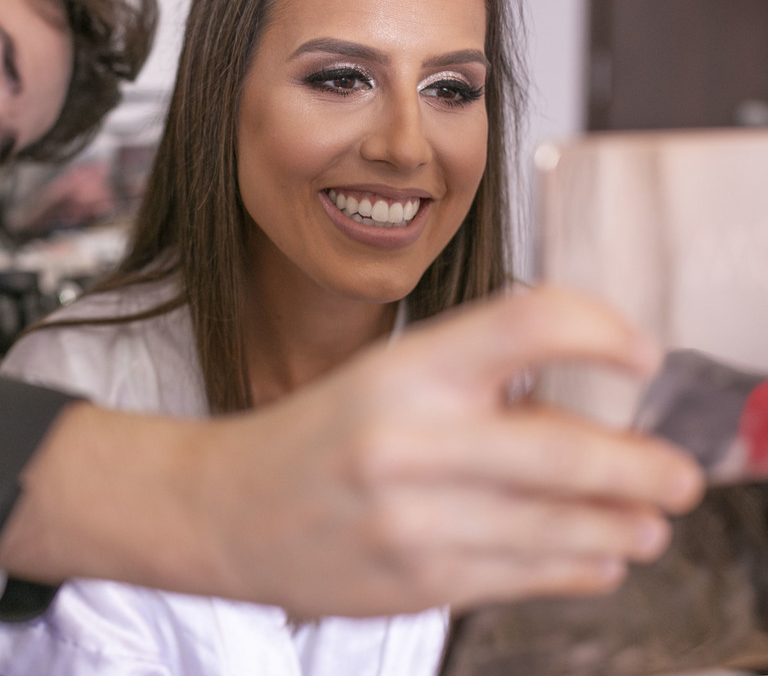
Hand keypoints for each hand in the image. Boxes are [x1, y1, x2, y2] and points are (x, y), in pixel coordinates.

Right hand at [0, 286, 703, 617]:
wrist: (225, 510)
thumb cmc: (313, 437)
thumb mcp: (386, 383)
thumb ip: (479, 391)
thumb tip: (590, 417)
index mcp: (402, 370)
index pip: (528, 322)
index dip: (602, 328)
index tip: (641, 355)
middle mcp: (409, 441)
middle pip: (569, 450)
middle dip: (645, 469)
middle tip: (679, 476)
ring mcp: (413, 521)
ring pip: (560, 529)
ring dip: (623, 529)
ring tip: (647, 526)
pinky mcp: (416, 583)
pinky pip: (524, 577)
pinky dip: (577, 569)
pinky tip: (594, 560)